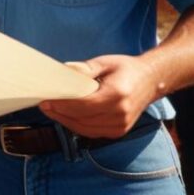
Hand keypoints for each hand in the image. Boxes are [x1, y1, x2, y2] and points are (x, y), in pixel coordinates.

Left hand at [40, 55, 159, 138]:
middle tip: (43, 105)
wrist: (150, 80)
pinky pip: (93, 132)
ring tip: (51, 111)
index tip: (46, 100)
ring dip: (66, 121)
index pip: (84, 105)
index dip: (63, 104)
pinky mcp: (119, 131)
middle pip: (82, 119)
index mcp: (117, 94)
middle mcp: (120, 113)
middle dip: (60, 113)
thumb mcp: (105, 62)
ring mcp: (121, 125)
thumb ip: (85, 68)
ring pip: (86, 129)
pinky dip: (77, 126)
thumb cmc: (126, 68)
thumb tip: (64, 71)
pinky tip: (66, 117)